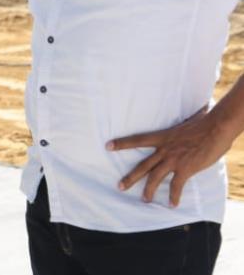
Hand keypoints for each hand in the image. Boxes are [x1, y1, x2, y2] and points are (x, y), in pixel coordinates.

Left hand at [109, 107, 233, 206]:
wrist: (215, 129)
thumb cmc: (202, 123)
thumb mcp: (183, 123)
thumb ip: (177, 128)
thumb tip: (179, 118)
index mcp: (162, 137)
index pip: (137, 140)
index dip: (122, 143)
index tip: (107, 146)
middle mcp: (164, 150)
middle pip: (142, 165)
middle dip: (130, 177)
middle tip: (119, 186)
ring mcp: (174, 160)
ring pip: (155, 177)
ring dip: (149, 190)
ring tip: (144, 199)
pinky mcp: (186, 169)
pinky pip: (177, 186)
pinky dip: (174, 196)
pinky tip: (173, 205)